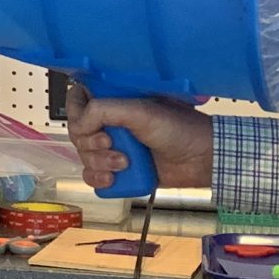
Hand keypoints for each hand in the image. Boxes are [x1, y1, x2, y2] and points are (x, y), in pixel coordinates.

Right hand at [68, 85, 213, 191]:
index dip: (77, 113)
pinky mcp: (118, 170)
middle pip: (77, 132)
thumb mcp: (140, 112)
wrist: (201, 159)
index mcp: (115, 100)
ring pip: (84, 156)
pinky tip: (113, 179)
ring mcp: (114, 147)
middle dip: (91, 143)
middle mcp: (111, 122)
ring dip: (99, 162)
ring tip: (124, 163)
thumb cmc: (179, 128)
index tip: (89, 123)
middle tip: (110, 143)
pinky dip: (98, 179)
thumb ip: (104, 111)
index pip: (78, 99)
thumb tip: (79, 126)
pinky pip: (93, 176)